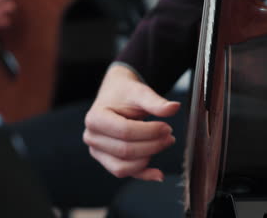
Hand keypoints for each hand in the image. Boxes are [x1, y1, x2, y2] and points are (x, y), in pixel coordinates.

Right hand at [84, 65, 179, 181]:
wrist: (116, 94)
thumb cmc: (125, 92)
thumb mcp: (140, 92)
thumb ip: (155, 101)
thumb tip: (174, 107)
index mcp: (95, 118)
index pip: (125, 131)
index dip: (149, 132)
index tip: (167, 127)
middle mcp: (92, 137)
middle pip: (125, 150)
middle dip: (152, 145)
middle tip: (170, 136)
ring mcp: (98, 151)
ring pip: (124, 166)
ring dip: (148, 158)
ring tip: (164, 143)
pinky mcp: (107, 160)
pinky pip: (125, 172)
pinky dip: (142, 174)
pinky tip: (158, 174)